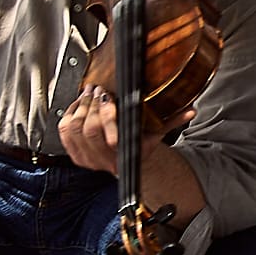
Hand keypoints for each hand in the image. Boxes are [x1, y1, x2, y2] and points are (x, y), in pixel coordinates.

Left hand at [59, 86, 193, 173]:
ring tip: (87, 94)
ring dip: (79, 108)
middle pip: (87, 129)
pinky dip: (69, 115)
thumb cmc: (141, 147)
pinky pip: (64, 133)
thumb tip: (191, 111)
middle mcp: (102, 160)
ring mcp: (86, 159)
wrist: (128, 165)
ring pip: (73, 129)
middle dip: (90, 105)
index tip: (107, 94)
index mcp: (123, 154)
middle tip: (96, 89)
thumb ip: (174, 121)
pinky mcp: (75, 155)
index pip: (108, 134)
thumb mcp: (157, 135)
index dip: (104, 111)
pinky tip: (77, 104)